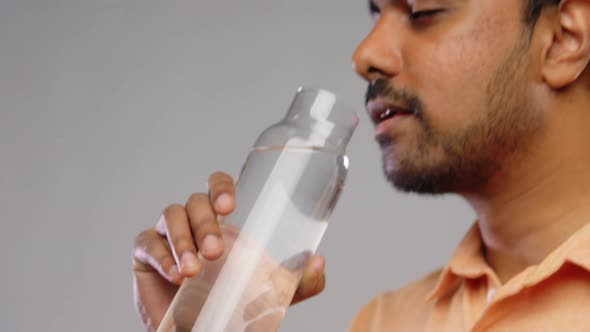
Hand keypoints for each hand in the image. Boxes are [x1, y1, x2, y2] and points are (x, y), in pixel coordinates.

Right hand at [132, 172, 326, 330]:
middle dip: (205, 223)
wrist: (198, 328)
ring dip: (183, 240)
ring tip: (194, 271)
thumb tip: (319, 263)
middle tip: (216, 252)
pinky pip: (146, 241)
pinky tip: (176, 275)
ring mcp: (168, 234)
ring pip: (171, 216)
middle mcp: (195, 221)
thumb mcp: (270, 293)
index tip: (230, 206)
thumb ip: (297, 282)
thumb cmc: (232, 302)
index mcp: (223, 221)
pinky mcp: (146, 253)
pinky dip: (161, 256)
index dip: (221, 186)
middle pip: (195, 201)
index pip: (217, 186)